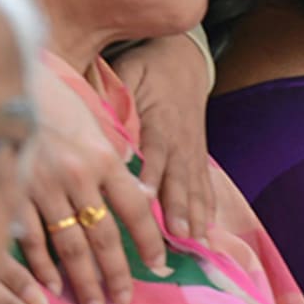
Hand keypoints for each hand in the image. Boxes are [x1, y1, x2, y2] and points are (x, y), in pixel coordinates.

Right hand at [24, 63, 166, 303]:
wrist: (5, 79)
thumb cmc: (52, 102)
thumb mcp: (92, 126)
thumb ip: (113, 163)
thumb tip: (142, 194)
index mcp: (103, 157)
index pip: (135, 208)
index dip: (150, 240)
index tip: (160, 266)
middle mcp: (78, 174)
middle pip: (104, 235)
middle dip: (116, 273)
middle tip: (123, 301)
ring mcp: (42, 184)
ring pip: (69, 243)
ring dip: (83, 278)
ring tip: (93, 303)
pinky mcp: (11, 190)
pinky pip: (30, 236)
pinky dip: (42, 264)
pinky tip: (51, 286)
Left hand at [117, 34, 215, 241]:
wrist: (185, 60)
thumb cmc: (148, 68)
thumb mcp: (127, 73)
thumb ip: (113, 97)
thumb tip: (95, 122)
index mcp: (160, 119)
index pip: (156, 151)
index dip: (152, 175)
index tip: (145, 199)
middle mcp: (180, 139)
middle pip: (179, 177)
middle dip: (178, 208)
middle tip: (176, 235)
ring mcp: (193, 150)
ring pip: (194, 186)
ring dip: (195, 215)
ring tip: (196, 243)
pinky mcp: (199, 156)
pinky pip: (205, 185)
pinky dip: (207, 209)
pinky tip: (207, 232)